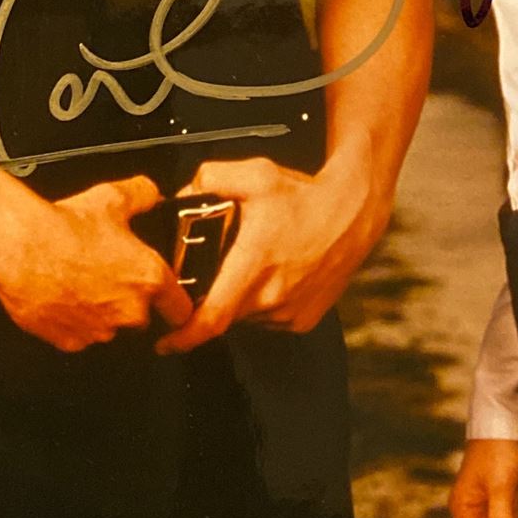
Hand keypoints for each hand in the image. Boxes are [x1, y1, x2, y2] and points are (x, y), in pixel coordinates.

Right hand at [0, 175, 192, 351]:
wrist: (20, 248)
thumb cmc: (65, 226)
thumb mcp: (114, 197)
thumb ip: (144, 195)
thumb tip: (152, 194)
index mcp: (148, 279)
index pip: (182, 309)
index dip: (177, 303)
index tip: (171, 301)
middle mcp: (129, 311)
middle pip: (143, 317)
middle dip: (130, 301)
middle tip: (109, 275)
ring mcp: (99, 330)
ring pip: (110, 327)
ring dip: (101, 311)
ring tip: (81, 282)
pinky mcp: (70, 341)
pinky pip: (80, 335)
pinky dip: (74, 321)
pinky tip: (63, 295)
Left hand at [152, 154, 382, 352]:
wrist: (353, 213)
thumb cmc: (306, 197)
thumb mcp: (255, 174)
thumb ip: (210, 178)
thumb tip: (183, 193)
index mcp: (254, 265)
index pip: (211, 318)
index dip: (183, 337)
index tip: (164, 343)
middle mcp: (271, 296)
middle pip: (224, 312)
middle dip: (212, 295)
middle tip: (221, 265)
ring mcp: (288, 313)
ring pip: (245, 316)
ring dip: (239, 298)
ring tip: (256, 263)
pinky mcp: (303, 320)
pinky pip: (268, 319)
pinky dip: (262, 303)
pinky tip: (274, 274)